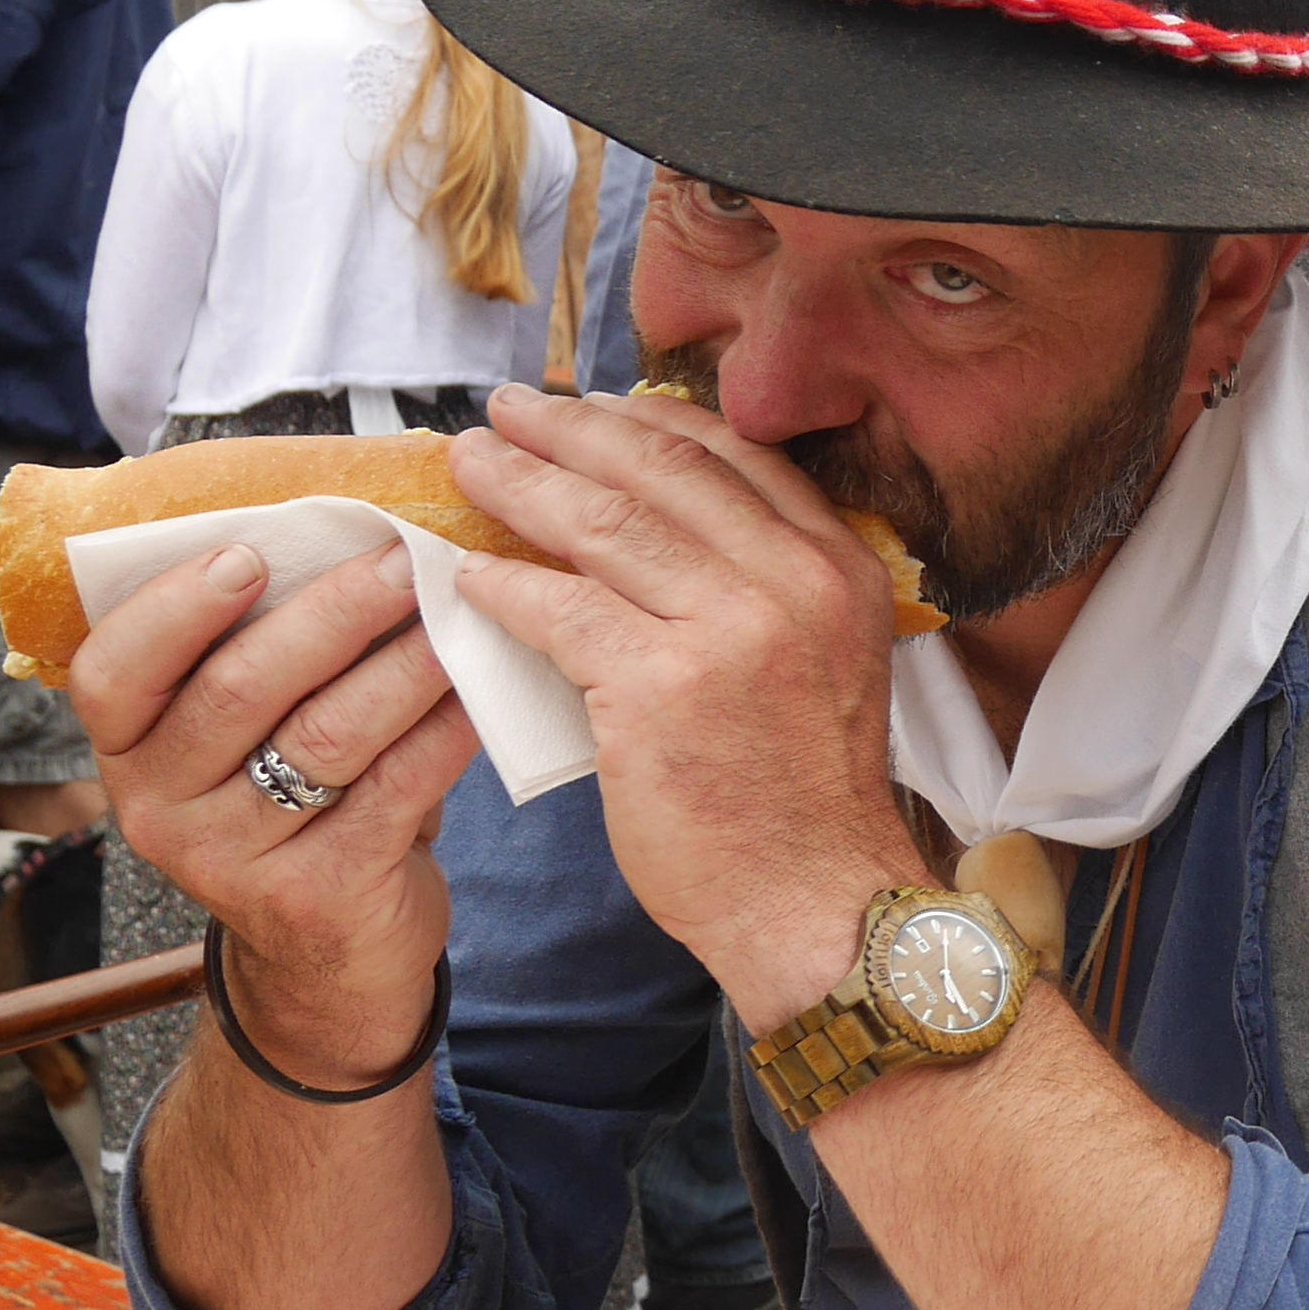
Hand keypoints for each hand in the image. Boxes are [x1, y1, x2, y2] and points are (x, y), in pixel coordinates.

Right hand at [73, 540, 477, 1086]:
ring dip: (401, 662)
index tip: (250, 553)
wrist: (327, 959)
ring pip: (326, 735)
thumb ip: (255, 652)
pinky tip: (479, 688)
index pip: (111, 672)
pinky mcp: (320, 894)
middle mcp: (160, 808)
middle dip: (331, 613)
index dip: (174, 609)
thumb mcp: (242, 740)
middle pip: (240, 689)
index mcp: (127, 750)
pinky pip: (394, 789)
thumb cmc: (291, 806)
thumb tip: (347, 534)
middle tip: (401, 560)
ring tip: (455, 608)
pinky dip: (443, 730)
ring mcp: (234, 861)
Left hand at [440, 384, 919, 1025]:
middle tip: (504, 413)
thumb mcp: (821, 661)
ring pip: (602, 526)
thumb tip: (651, 529)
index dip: (648, 422)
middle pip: (661, 470)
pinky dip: (507, 585)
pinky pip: (560, 610)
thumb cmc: (802, 796)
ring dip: (521, 487)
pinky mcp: (658, 687)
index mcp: (839, 567)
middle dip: (569, 431)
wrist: (817, 901)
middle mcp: (794, 582)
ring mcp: (730, 630)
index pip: (735, 457)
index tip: (589, 408)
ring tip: (469, 468)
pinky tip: (470, 576)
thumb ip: (762, 588)